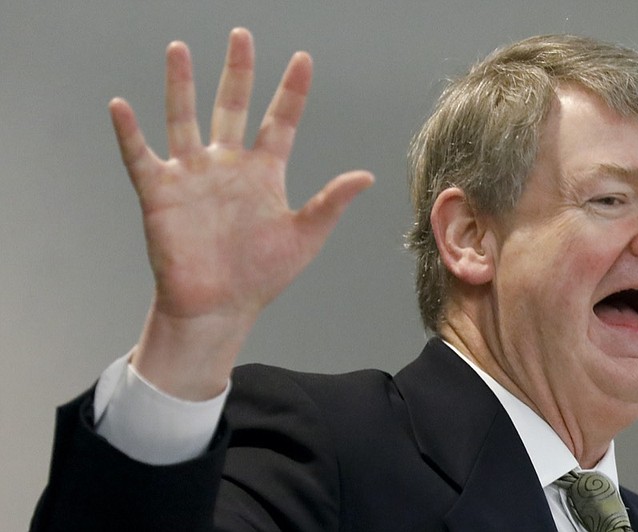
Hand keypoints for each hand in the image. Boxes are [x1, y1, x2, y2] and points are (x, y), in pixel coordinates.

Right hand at [110, 28, 372, 398]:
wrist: (219, 307)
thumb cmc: (262, 275)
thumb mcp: (304, 236)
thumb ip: (331, 202)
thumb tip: (367, 176)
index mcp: (264, 173)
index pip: (280, 121)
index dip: (292, 91)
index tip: (303, 59)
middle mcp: (227, 165)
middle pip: (232, 106)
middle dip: (238, 72)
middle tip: (242, 36)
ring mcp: (192, 175)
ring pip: (184, 119)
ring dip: (181, 86)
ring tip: (179, 49)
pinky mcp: (160, 193)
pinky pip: (140, 156)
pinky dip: (129, 133)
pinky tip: (121, 106)